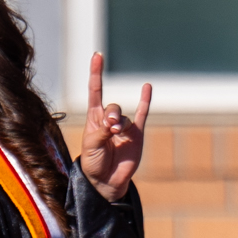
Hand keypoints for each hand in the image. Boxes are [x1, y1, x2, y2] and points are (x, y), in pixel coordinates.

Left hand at [77, 51, 152, 201]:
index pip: (95, 90)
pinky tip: (146, 87)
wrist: (106, 181)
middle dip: (111, 114)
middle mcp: (108, 119)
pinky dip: (145, 101)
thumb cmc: (93, 162)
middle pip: (112, 106)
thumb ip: (102, 130)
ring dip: (119, 124)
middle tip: (109, 128)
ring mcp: (124, 127)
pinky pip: (142, 115)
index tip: (97, 56)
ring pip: (124, 117)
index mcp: (93, 118)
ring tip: (115, 135)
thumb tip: (114, 122)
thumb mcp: (91, 145)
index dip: (96, 73)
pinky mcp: (136, 135)